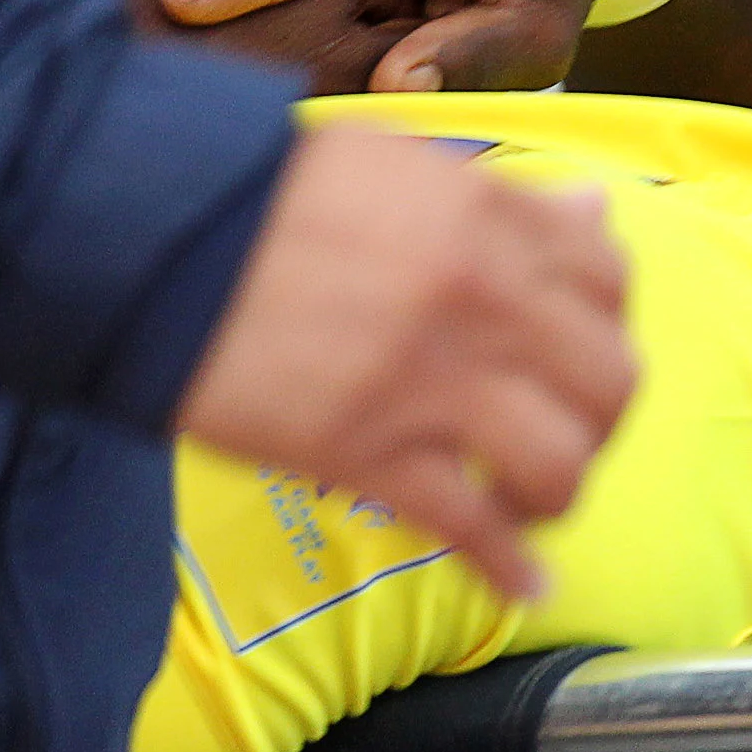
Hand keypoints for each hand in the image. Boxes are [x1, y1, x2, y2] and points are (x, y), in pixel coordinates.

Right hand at [177, 126, 636, 599]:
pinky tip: (522, 586)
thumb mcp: (390, 165)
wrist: (143, 236)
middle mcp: (482, 298)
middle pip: (607, 379)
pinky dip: (507, 567)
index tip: (576, 347)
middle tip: (562, 430)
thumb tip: (587, 213)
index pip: (608, 279)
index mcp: (487, 216)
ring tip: (526, 501)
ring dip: (557, 492)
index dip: (606, 321)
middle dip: (598, 417)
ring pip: (559, 460)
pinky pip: (472, 526)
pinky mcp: (371, 454)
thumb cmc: (254, 196)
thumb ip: (496, 199)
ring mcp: (433, 381)